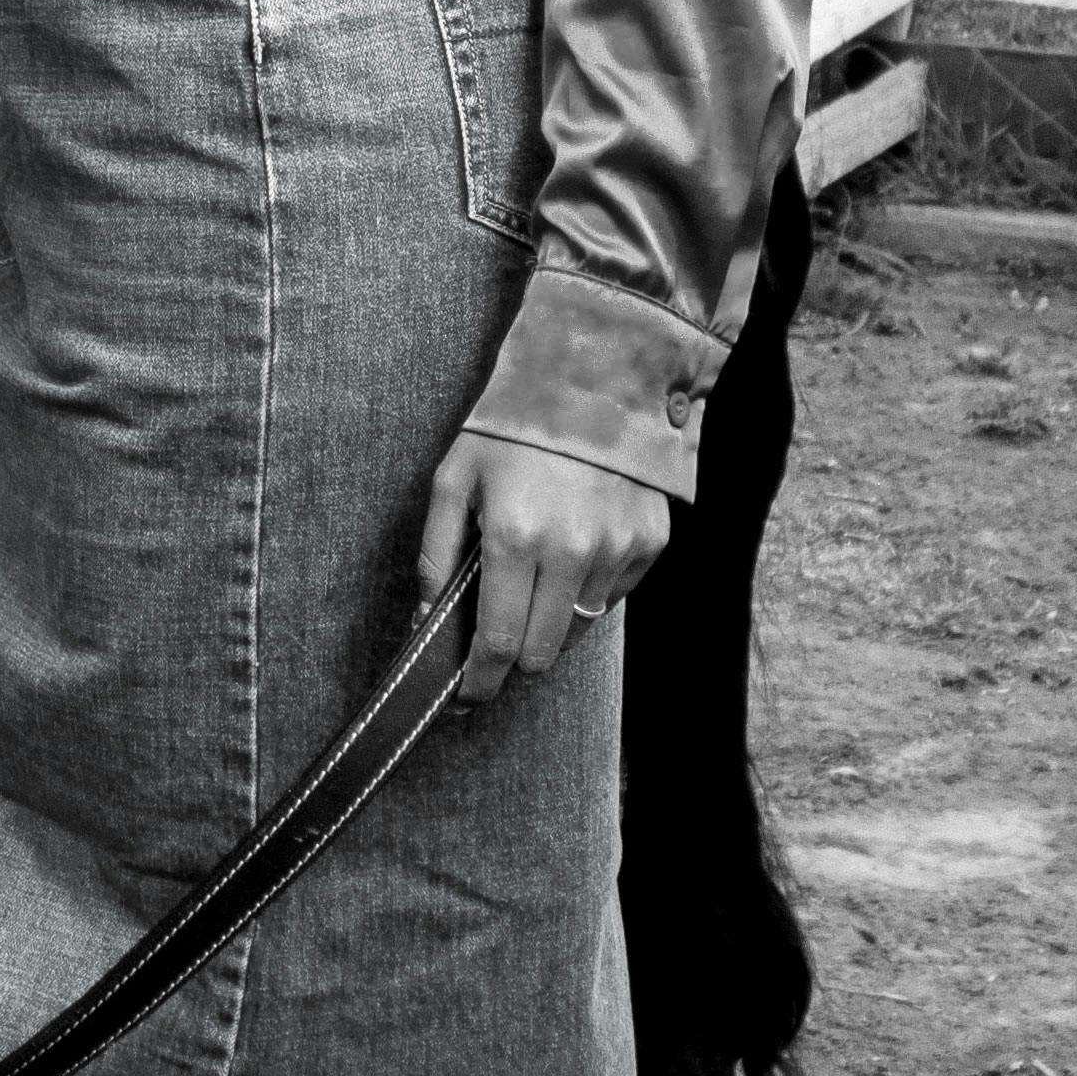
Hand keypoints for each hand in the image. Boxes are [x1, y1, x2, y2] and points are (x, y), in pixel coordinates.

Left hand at [416, 425, 669, 703]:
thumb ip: (436, 555)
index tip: (466, 698)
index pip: (499, 642)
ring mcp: (617, 549)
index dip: (479, 681)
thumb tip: (427, 621)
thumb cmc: (511, 427)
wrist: (593, 377)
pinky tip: (572, 551)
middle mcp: (572, 551)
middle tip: (495, 640)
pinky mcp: (649, 543)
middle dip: (513, 659)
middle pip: (543, 652)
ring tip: (535, 574)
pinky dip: (588, 590)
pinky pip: (613, 596)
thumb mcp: (454, 479)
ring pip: (580, 629)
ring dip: (552, 621)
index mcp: (514, 537)